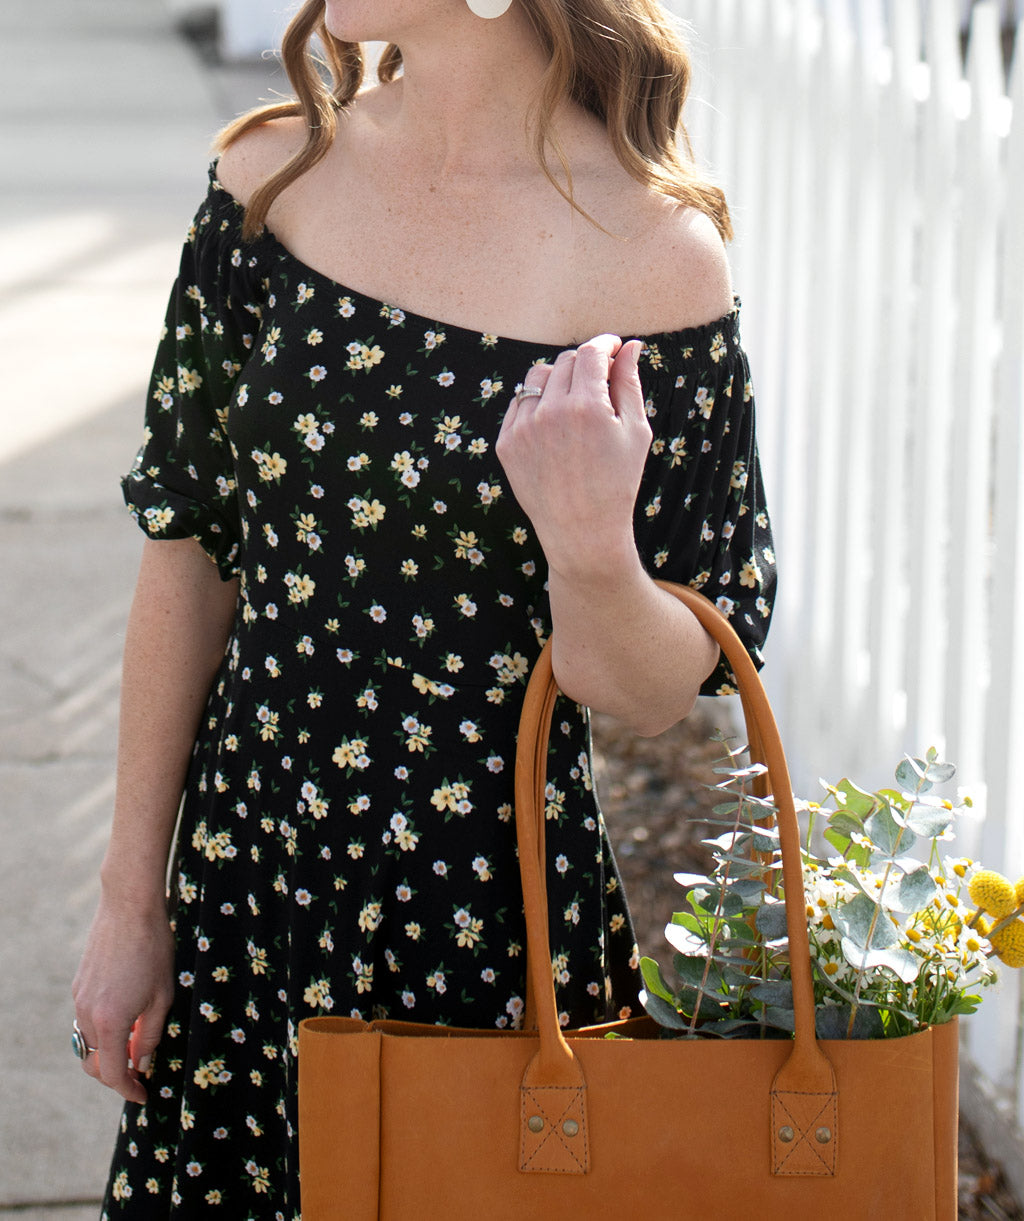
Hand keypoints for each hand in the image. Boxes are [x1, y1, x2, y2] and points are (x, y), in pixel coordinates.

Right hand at [71, 896, 174, 1103]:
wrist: (129, 908)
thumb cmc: (153, 950)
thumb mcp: (162, 997)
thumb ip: (150, 1035)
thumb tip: (143, 1063)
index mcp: (109, 1022)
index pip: (111, 1073)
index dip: (127, 1089)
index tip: (143, 1096)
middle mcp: (87, 1014)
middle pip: (94, 1062)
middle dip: (115, 1074)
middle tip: (140, 1074)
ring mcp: (79, 999)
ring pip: (88, 1040)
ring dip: (108, 1050)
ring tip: (135, 1045)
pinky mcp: (79, 985)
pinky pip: (86, 1019)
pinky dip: (102, 1029)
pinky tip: (125, 1018)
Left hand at [496, 335, 651, 584]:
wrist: (582, 531)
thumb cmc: (617, 482)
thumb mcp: (635, 432)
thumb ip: (629, 383)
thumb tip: (630, 346)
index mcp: (586, 407)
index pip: (591, 353)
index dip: (605, 344)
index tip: (613, 348)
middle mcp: (550, 412)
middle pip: (565, 362)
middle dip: (585, 364)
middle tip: (600, 381)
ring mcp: (523, 428)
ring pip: (537, 377)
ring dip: (557, 379)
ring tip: (575, 402)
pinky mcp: (506, 443)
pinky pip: (520, 404)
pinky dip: (537, 405)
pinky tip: (555, 426)